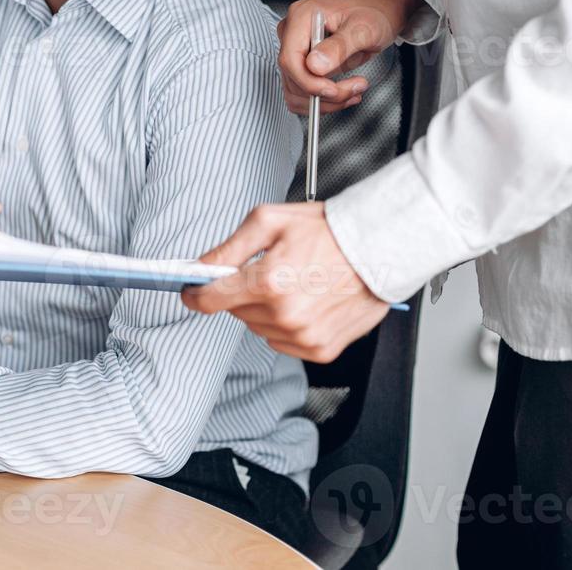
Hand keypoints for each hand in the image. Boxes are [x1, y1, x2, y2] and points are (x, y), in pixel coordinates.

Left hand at [180, 203, 389, 362]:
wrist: (379, 245)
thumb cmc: (328, 229)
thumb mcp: (269, 221)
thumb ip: (228, 248)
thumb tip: (198, 267)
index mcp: (268, 282)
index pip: (210, 300)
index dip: (195, 293)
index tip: (192, 289)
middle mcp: (285, 315)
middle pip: (236, 312)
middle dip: (243, 292)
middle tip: (269, 270)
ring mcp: (304, 336)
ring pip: (260, 328)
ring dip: (267, 309)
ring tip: (295, 283)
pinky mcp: (321, 349)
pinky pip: (285, 342)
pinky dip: (289, 325)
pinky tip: (308, 301)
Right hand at [278, 0, 418, 114]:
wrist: (381, 9)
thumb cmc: (374, 11)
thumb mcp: (363, 28)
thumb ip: (338, 46)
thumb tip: (314, 66)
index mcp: (301, 17)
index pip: (290, 60)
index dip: (309, 82)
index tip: (334, 90)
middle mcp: (293, 32)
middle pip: (293, 77)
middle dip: (323, 93)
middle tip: (355, 88)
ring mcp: (296, 48)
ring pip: (296, 90)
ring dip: (324, 101)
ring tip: (353, 91)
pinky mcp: (303, 62)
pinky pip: (303, 91)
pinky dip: (322, 100)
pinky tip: (344, 92)